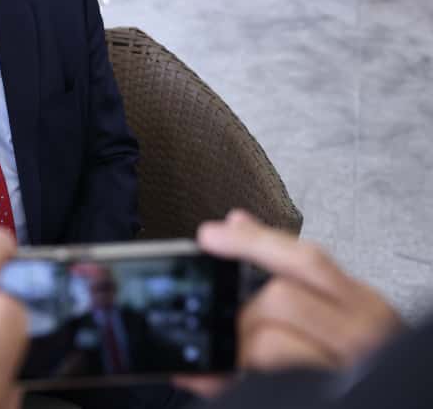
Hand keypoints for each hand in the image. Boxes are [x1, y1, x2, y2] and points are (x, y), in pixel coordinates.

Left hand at [175, 210, 402, 397]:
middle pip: (282, 297)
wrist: (404, 404)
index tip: (210, 235)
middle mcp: (358, 335)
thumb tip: (237, 223)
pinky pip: (262, 383)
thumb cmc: (363, 351)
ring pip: (271, 342)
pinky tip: (212, 374)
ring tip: (231, 349)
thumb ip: (287, 261)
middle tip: (222, 315)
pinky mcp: (319, 398)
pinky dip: (230, 376)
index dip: (253, 242)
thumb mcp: (341, 302)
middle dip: (241, 305)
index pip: (305, 259)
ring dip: (239, 343)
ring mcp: (341, 370)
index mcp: (361, 303)